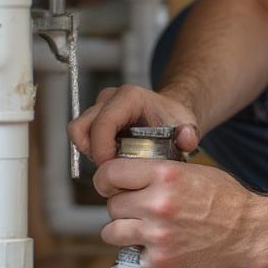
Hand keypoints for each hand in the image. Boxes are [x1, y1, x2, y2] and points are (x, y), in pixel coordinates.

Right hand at [68, 85, 199, 166]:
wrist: (169, 115)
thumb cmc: (174, 120)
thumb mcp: (185, 126)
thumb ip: (188, 133)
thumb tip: (187, 138)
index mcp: (128, 97)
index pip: (102, 124)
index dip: (102, 151)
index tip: (113, 170)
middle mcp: (109, 98)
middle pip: (82, 128)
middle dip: (95, 154)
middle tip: (114, 169)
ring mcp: (99, 107)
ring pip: (78, 133)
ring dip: (91, 153)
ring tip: (114, 163)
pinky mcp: (93, 118)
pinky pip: (82, 138)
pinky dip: (93, 152)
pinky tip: (113, 159)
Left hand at [95, 157, 258, 267]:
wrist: (248, 231)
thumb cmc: (225, 199)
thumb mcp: (192, 172)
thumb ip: (159, 173)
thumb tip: (130, 177)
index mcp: (164, 175)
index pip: (111, 173)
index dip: (106, 179)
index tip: (108, 184)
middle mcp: (157, 203)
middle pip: (112, 204)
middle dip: (122, 206)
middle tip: (137, 209)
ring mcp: (157, 234)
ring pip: (113, 231)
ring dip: (124, 229)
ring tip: (142, 228)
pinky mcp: (160, 260)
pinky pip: (135, 254)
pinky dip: (144, 252)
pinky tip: (162, 245)